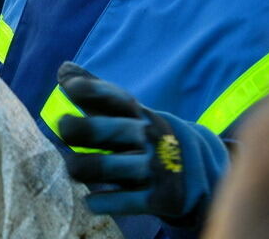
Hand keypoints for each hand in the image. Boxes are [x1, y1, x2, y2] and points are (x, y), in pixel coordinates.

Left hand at [57, 62, 228, 227]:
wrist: (207, 175)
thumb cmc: (150, 138)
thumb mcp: (130, 115)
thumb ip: (96, 94)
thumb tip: (62, 67)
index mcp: (142, 114)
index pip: (116, 97)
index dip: (92, 89)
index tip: (68, 85)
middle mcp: (152, 136)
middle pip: (110, 129)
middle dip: (79, 127)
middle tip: (61, 127)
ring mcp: (159, 167)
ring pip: (111, 166)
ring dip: (82, 167)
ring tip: (71, 168)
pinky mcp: (165, 198)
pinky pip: (126, 201)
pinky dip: (103, 201)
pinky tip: (90, 201)